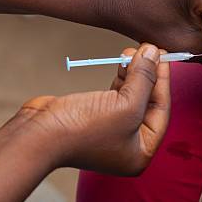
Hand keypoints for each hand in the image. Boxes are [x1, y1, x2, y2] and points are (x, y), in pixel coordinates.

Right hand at [17, 43, 169, 174]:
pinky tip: (122, 62)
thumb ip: (144, 78)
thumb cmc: (84, 129)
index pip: (161, 110)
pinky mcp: (94, 118)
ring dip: (133, 73)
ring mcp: (109, 132)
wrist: (38, 135)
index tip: (164, 56)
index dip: (163, 81)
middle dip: (148, 75)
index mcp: (141, 152)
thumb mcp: (126, 104)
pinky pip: (114, 95)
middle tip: (149, 49)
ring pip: (131, 96)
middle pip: (147, 103)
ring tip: (131, 51)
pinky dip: (120, 78)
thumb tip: (154, 53)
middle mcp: (128, 145)